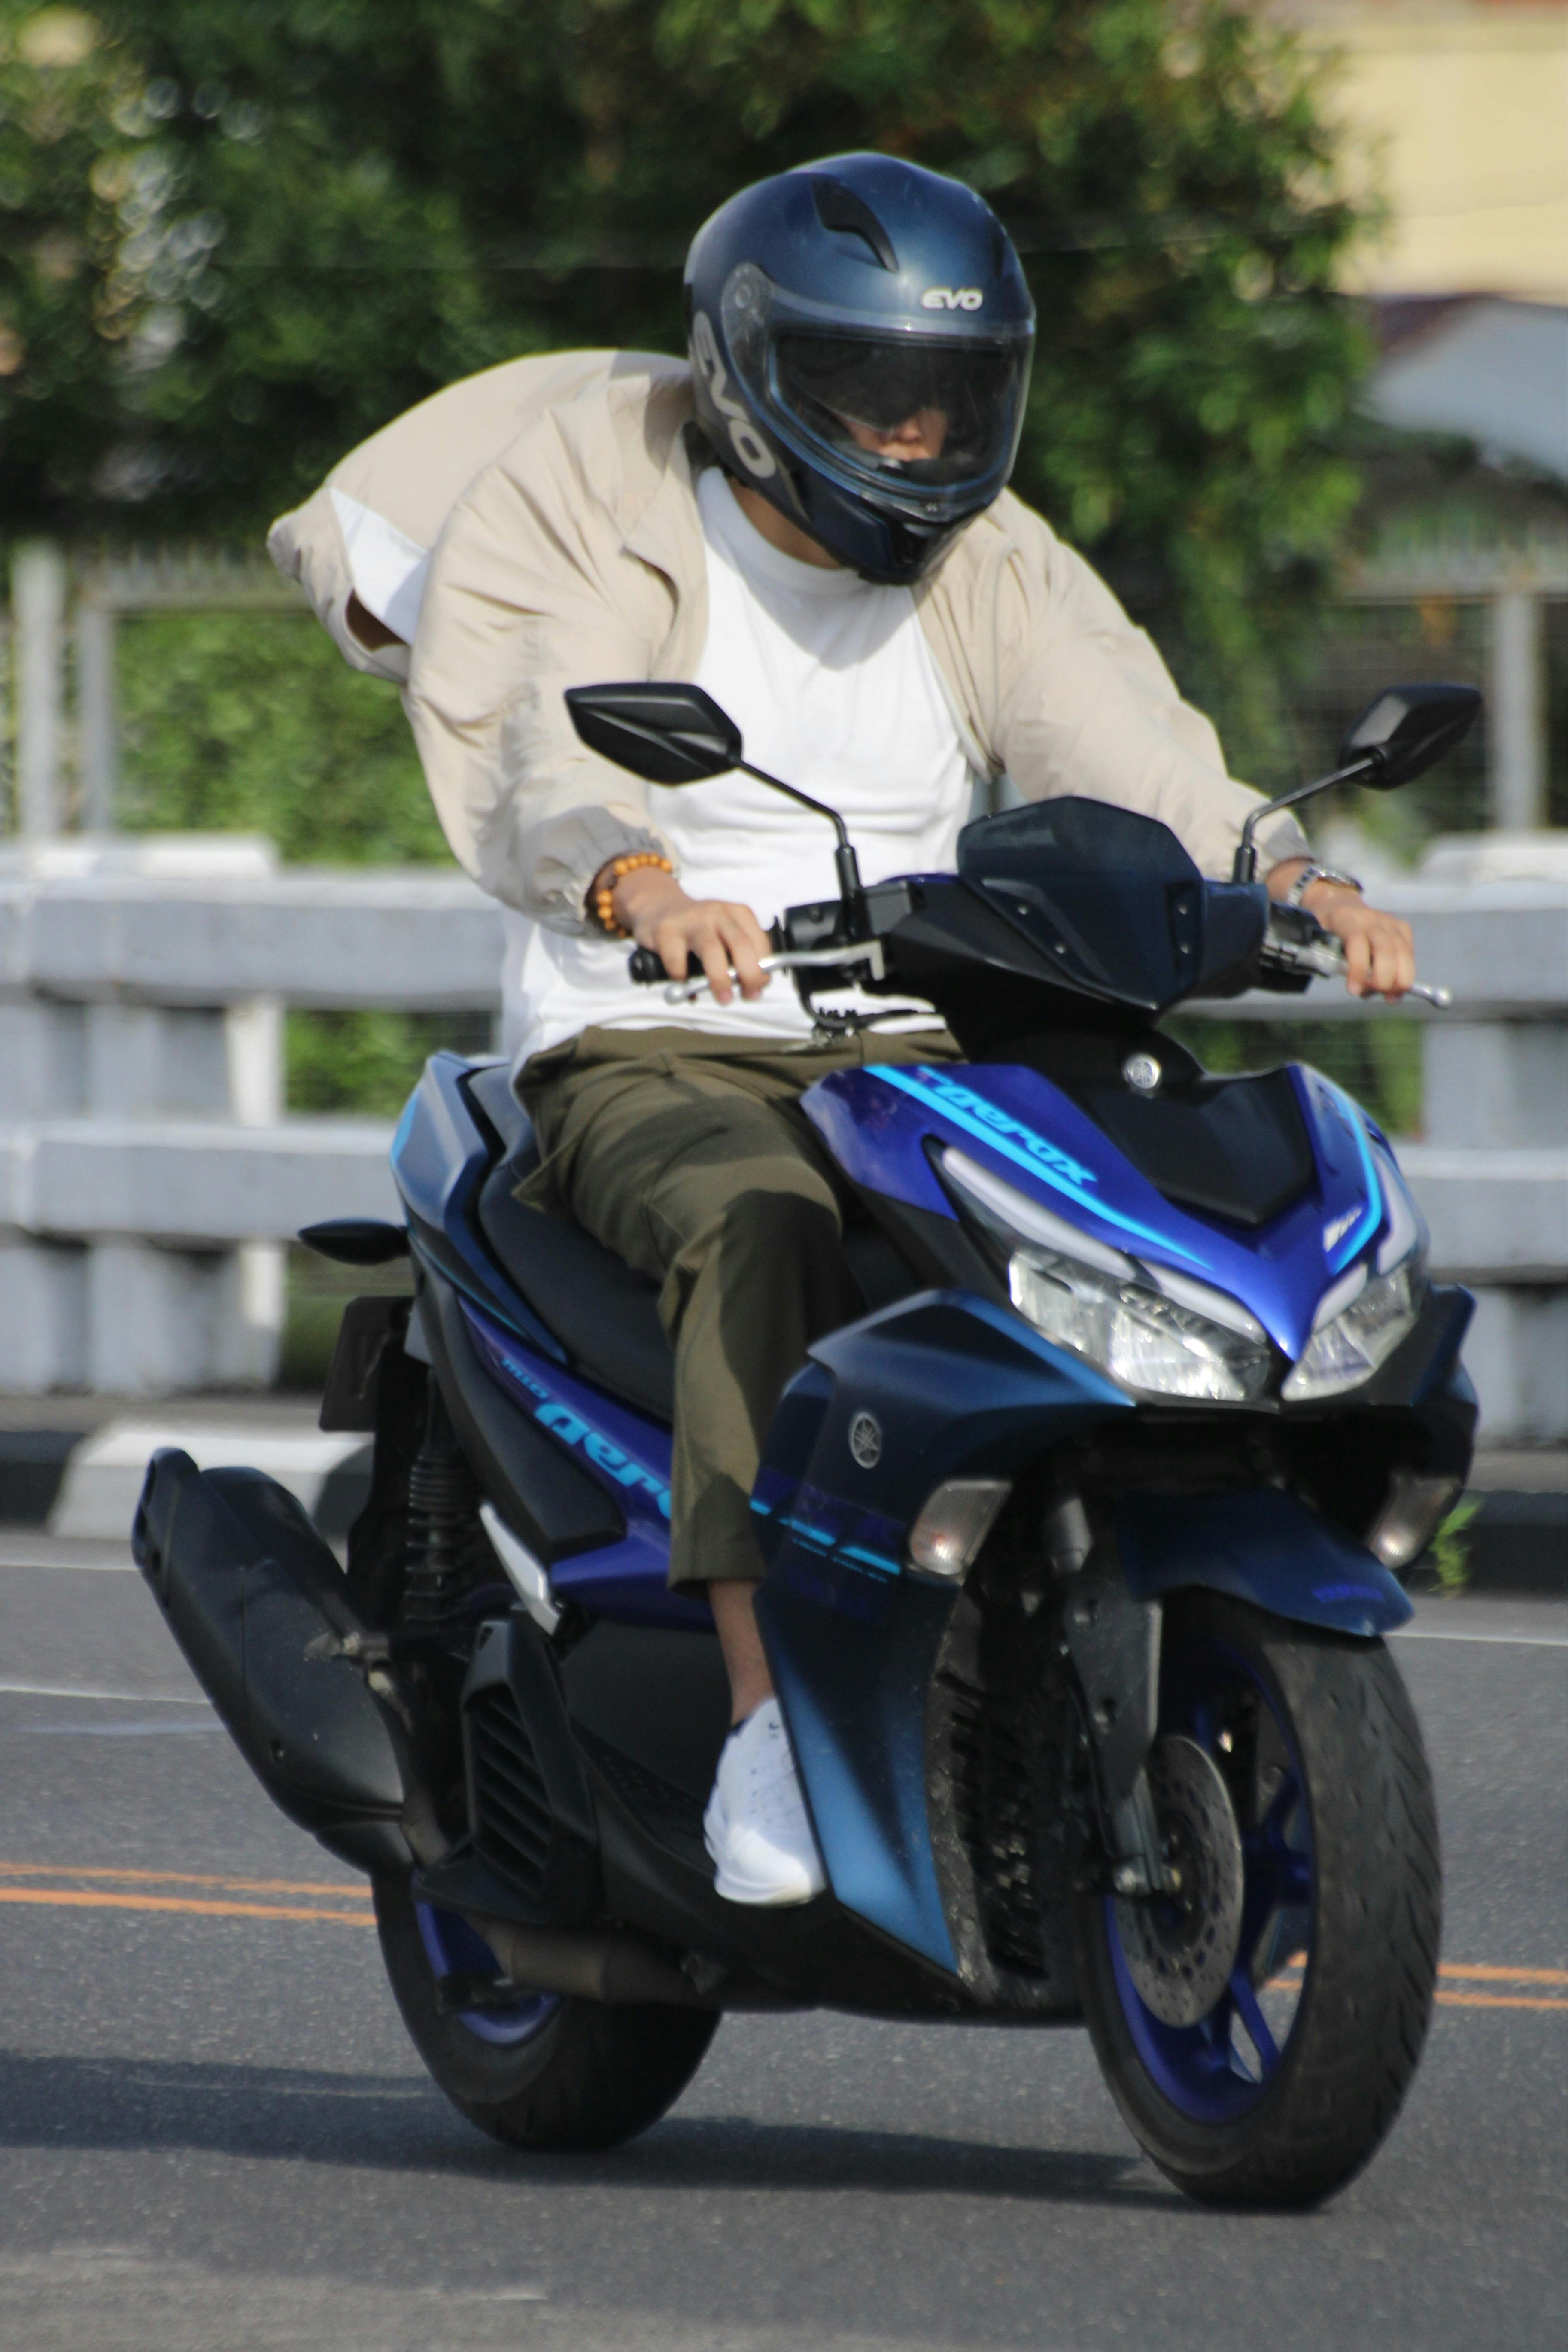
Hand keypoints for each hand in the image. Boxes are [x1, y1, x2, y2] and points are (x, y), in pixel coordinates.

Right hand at [603, 864, 771, 1006]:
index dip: (764, 968)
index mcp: (737, 913)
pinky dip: (683, 979)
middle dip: (749, 974)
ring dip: (720, 979)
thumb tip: (753, 987)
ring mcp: (691, 920)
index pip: (758, 941)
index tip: (760, 987)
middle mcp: (717, 913)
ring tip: (723, 998)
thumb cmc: (698, 928)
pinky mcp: (666, 930)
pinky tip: (685, 985)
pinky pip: (677, 960)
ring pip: (711, 950)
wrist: (658, 906)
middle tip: (748, 996)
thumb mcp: (723, 931)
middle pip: (740, 943)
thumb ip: (739, 954)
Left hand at [1268, 865, 1415, 998]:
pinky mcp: (1402, 927)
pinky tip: (1395, 987)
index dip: (1358, 968)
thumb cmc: (1327, 927)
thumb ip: (1326, 959)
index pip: (1356, 941)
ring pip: (1403, 952)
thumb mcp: (1316, 939)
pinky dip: (1405, 973)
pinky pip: (1409, 953)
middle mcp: (1371, 918)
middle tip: (1374, 993)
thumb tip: (1350, 986)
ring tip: (1389, 997)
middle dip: (1383, 979)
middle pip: (1386, 949)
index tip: (1354, 991)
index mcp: (1345, 919)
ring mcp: (1389, 922)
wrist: (1339, 903)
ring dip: (1399, 980)